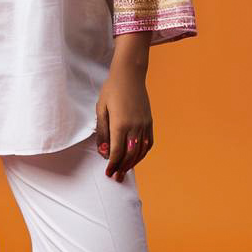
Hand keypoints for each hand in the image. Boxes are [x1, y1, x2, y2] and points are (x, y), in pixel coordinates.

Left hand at [95, 60, 153, 181]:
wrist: (130, 74)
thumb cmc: (112, 90)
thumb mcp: (101, 109)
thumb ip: (102, 131)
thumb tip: (103, 151)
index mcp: (120, 124)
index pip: (117, 151)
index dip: (112, 164)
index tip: (108, 173)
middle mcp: (135, 126)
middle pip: (130, 154)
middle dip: (122, 168)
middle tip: (116, 177)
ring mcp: (144, 124)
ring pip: (141, 151)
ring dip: (133, 163)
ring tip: (125, 170)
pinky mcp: (149, 121)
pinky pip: (149, 142)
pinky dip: (143, 153)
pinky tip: (137, 157)